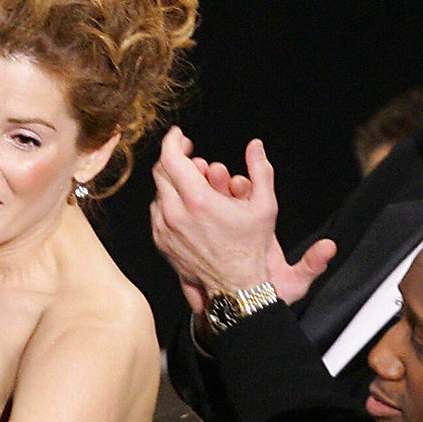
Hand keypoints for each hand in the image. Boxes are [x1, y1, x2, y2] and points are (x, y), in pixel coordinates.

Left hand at [150, 129, 334, 305]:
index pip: (171, 159)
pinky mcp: (160, 241)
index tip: (179, 135)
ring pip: (158, 192)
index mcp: (197, 201)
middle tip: (191, 155)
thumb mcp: (265, 206)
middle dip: (175, 159)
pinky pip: (157, 212)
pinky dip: (169, 202)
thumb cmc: (250, 248)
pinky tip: (187, 204)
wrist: (234, 285)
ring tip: (195, 183)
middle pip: (161, 172)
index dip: (173, 141)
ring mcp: (164, 229)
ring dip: (173, 182)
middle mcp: (175, 214)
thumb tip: (256, 146)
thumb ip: (261, 171)